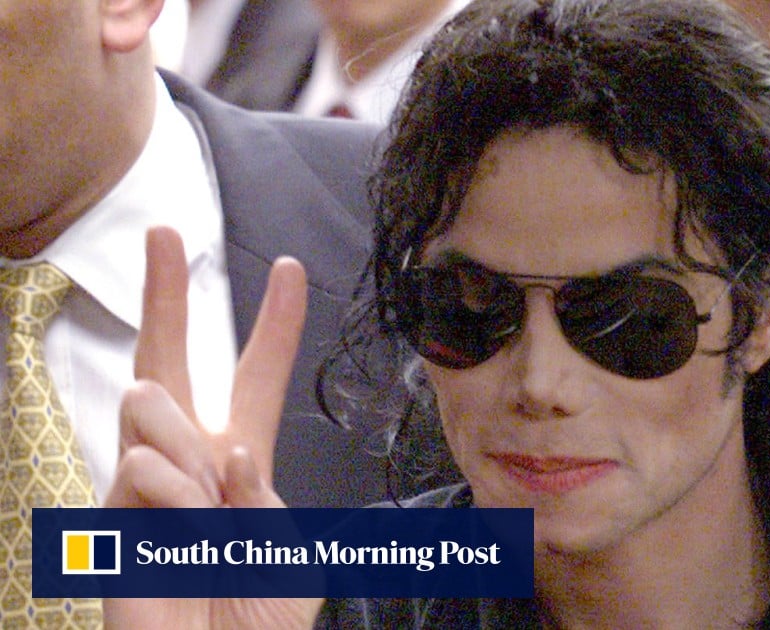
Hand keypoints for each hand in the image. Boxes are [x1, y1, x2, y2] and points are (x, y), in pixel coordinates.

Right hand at [103, 226, 321, 627]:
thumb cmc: (255, 621)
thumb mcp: (287, 550)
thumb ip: (262, 493)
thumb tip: (226, 444)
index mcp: (240, 462)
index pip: (255, 378)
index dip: (275, 326)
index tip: (292, 272)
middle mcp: (188, 458)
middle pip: (171, 357)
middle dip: (165, 291)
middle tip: (164, 232)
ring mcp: (145, 478)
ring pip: (153, 399)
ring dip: (193, 453)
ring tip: (207, 516)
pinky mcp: (111, 504)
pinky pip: (145, 461)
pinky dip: (178, 497)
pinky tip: (184, 535)